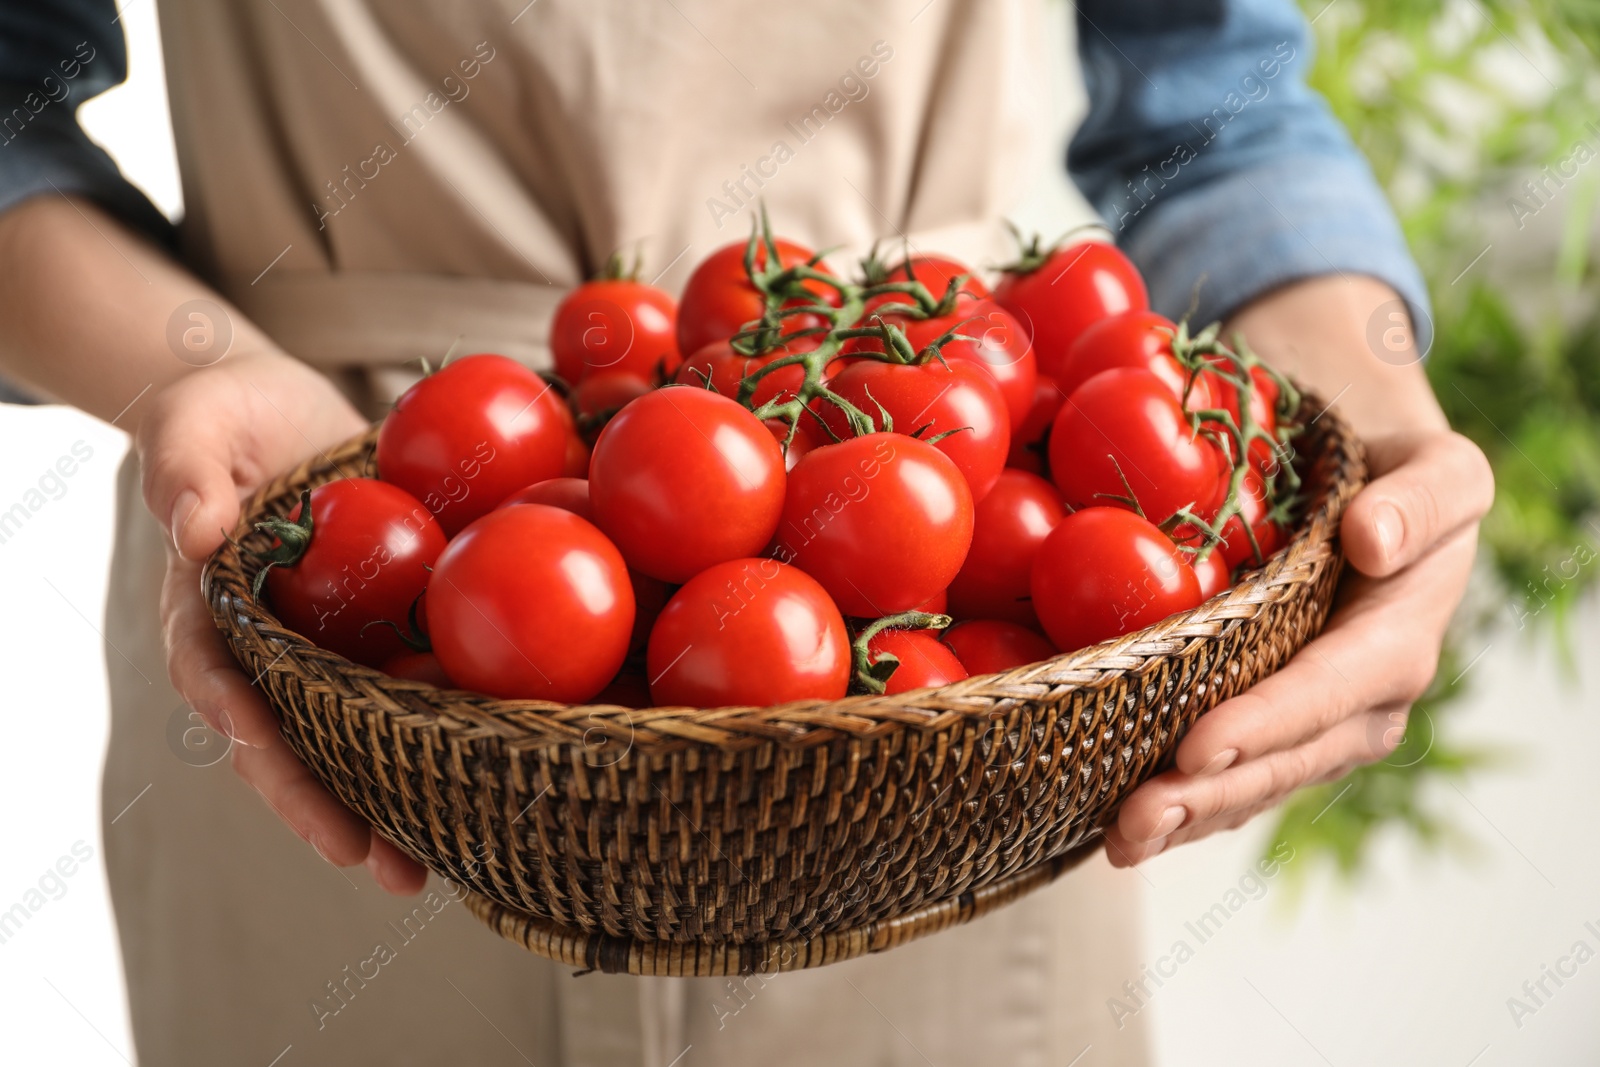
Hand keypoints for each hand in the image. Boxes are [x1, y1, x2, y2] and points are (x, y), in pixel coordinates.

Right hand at [139, 350, 428, 893]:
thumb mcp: (191, 424)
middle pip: (298, 742)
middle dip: (339, 809)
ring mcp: (331, 644)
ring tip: (450, 863)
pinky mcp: (384, 624)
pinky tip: (509, 762)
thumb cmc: (220, 412)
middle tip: (394, 869)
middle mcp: (271, 649)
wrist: (282, 405)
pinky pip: (416, 676)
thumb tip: (195, 531)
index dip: (257, 743)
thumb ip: (184, 474)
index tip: (300, 792)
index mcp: (210, 616)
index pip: (225, 689)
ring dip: (403, 794)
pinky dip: (452, 720)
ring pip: (362, 731)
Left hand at [1102, 275, 1493, 866]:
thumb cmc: (1398, 479)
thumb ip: (1421, 500)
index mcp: (1396, 641)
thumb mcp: (1439, 470)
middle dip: (1209, 796)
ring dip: (1187, 820)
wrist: (1378, 505)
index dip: (1264, 723)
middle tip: (1132, 820)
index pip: (1327, 691)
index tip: (1197, 748)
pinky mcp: (1278, 734)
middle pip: (1282, 762)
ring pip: (1254, 787)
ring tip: (1118, 843)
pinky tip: (1124, 834)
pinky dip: (1185, 807)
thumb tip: (1371, 539)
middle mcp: (1363, 704)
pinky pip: (1234, 780)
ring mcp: (1320, 730)